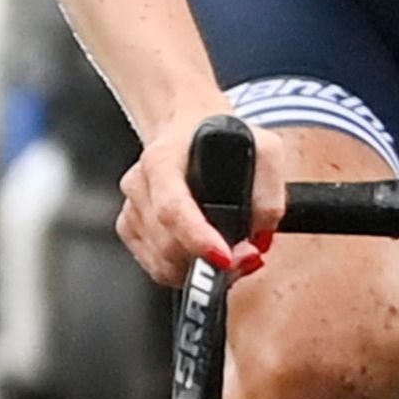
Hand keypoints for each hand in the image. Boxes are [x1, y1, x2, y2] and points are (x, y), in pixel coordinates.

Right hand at [114, 107, 307, 291]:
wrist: (187, 128)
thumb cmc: (221, 138)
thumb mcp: (263, 148)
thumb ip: (269, 192)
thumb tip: (258, 235)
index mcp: (163, 160)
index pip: (173, 207)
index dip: (198, 238)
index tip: (225, 257)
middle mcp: (140, 184)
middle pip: (169, 245)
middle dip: (210, 262)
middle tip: (245, 257)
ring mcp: (132, 207)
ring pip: (163, 262)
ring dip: (199, 270)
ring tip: (228, 254)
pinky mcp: (129, 227)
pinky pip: (156, 267)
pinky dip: (183, 270)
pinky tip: (202, 252)